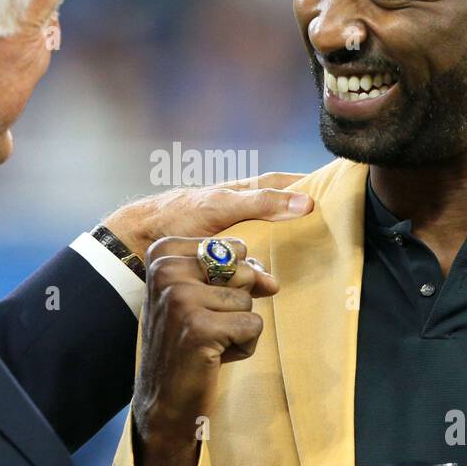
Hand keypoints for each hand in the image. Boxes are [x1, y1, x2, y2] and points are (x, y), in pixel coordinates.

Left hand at [102, 172, 311, 261]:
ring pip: (259, 241)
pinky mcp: (214, 260)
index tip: (330, 187)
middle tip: (323, 228)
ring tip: (298, 261)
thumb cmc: (177, 218)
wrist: (137, 242)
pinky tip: (264, 281)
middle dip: (294, 219)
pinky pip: (244, 264)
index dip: (301, 184)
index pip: (276, 184)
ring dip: (275, 251)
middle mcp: (231, 212)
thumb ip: (262, 204)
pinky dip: (256, 270)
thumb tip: (306, 203)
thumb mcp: (223, 207)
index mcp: (235, 193)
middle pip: (271, 213)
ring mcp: (223, 236)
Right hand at [132, 236, 277, 465]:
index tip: (201, 303)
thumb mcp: (204, 296)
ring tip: (208, 343)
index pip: (233, 247)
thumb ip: (238, 274)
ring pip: (249, 300)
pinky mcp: (199, 327)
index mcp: (162, 252)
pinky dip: (242, 347)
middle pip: (243, 270)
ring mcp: (180, 297)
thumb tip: (271, 281)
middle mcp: (167, 270)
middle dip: (236, 304)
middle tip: (205, 327)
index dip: (232, 280)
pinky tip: (213, 358)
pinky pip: (253, 325)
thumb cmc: (186, 343)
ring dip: (238, 328)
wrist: (164, 398)